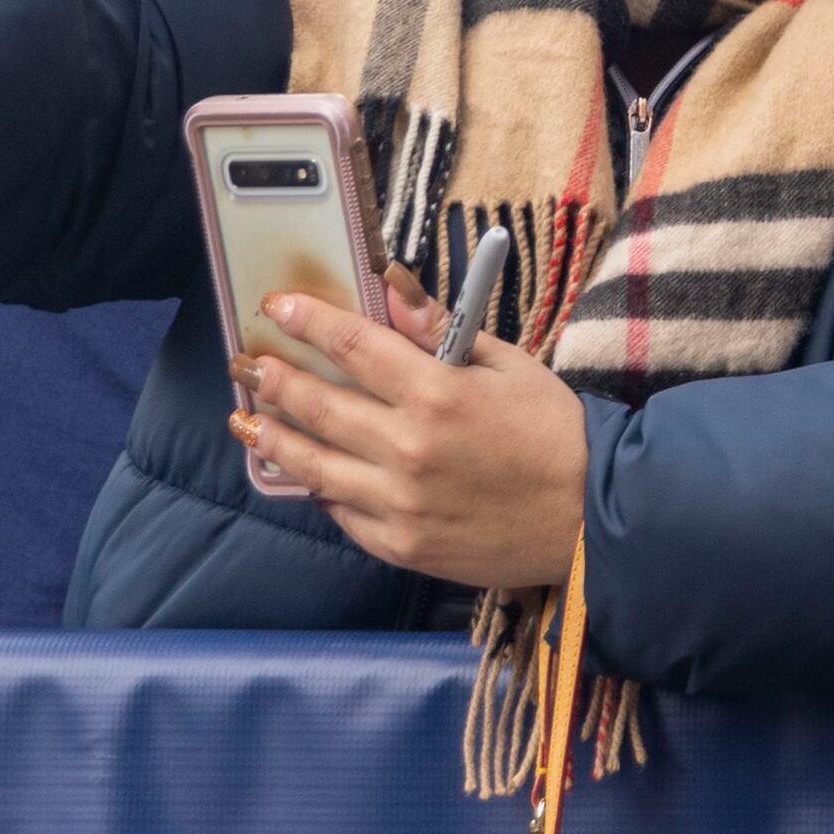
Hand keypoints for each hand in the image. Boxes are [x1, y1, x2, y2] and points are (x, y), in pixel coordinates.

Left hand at [239, 271, 588, 590]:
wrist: (590, 519)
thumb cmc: (555, 432)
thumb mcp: (510, 366)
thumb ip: (443, 330)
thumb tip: (392, 288)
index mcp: (439, 395)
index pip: (354, 345)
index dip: (309, 321)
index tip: (276, 306)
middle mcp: (407, 448)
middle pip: (318, 404)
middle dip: (273, 378)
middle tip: (243, 363)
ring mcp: (397, 502)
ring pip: (312, 465)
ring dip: (272, 437)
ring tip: (244, 420)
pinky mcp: (398, 544)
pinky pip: (341, 513)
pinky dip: (319, 489)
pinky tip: (305, 474)